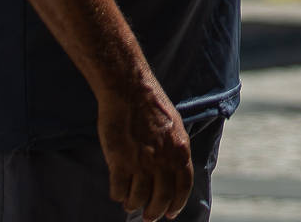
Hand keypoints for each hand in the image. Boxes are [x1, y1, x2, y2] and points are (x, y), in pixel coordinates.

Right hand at [97, 75, 192, 220]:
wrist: (130, 91)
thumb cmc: (151, 106)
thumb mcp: (174, 127)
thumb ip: (174, 150)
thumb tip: (173, 171)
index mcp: (180, 151)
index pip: (183, 187)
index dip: (177, 204)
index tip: (170, 214)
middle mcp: (163, 160)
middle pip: (161, 198)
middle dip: (154, 212)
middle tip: (148, 216)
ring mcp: (142, 162)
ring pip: (139, 198)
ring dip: (133, 205)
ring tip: (130, 204)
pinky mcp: (120, 161)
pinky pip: (119, 189)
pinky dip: (118, 195)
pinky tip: (117, 192)